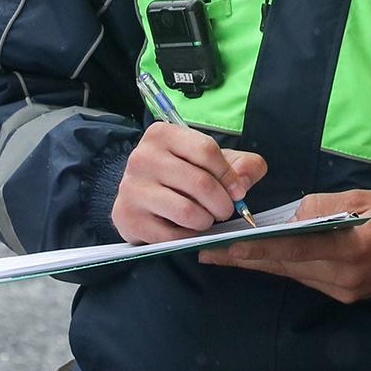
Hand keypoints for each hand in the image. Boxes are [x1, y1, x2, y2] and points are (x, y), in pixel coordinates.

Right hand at [110, 122, 265, 244]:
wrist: (142, 197)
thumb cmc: (183, 174)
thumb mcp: (214, 161)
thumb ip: (243, 165)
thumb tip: (242, 184)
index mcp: (162, 134)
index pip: (206, 150)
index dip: (229, 175)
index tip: (238, 191)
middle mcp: (142, 157)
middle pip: (200, 182)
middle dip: (222, 203)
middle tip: (225, 211)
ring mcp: (131, 188)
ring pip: (187, 211)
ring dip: (206, 221)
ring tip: (206, 219)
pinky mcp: (127, 217)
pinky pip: (172, 234)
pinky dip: (188, 236)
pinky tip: (187, 229)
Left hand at [198, 189, 370, 303]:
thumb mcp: (365, 198)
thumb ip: (323, 206)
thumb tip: (289, 215)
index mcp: (349, 249)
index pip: (292, 250)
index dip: (255, 249)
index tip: (223, 247)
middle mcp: (342, 278)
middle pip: (285, 267)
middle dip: (245, 258)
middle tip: (207, 251)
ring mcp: (343, 292)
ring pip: (292, 274)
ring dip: (261, 263)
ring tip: (226, 253)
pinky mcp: (345, 296)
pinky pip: (307, 279)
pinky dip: (285, 266)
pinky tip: (264, 257)